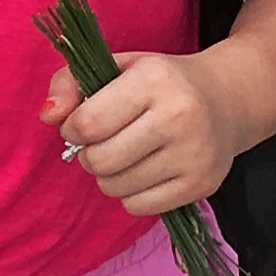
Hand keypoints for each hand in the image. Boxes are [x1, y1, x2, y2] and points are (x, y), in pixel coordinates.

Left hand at [42, 50, 245, 216]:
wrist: (228, 99)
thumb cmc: (159, 84)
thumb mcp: (116, 68)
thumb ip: (69, 83)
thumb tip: (48, 115)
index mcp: (154, 80)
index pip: (88, 124)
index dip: (72, 129)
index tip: (82, 124)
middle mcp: (179, 116)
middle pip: (99, 161)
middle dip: (89, 155)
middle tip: (104, 142)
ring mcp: (195, 153)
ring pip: (116, 188)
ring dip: (109, 176)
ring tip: (127, 154)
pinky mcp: (202, 184)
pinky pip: (138, 208)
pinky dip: (131, 194)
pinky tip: (146, 170)